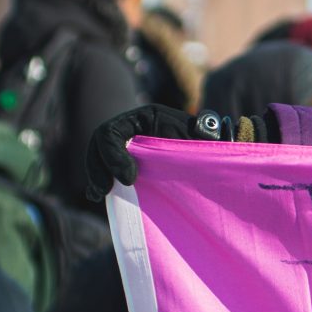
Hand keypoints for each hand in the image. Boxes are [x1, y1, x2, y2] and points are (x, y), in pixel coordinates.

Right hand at [87, 104, 270, 195]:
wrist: (216, 160)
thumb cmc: (212, 149)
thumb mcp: (205, 142)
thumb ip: (198, 138)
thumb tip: (199, 131)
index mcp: (147, 116)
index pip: (114, 130)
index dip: (113, 153)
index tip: (130, 179)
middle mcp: (133, 127)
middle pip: (100, 142)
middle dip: (98, 165)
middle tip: (106, 190)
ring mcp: (128, 144)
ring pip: (98, 155)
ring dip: (95, 173)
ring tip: (100, 194)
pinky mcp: (127, 161)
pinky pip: (105, 168)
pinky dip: (100, 180)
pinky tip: (99, 195)